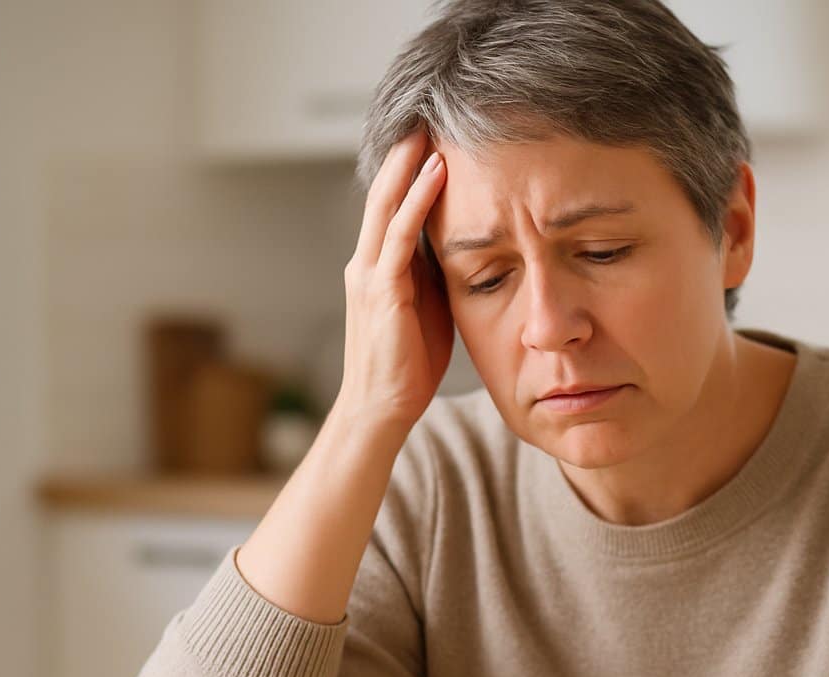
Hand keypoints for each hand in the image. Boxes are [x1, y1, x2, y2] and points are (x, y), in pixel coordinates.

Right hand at [338, 129, 454, 430]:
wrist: (381, 410)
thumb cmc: (408, 367)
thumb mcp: (427, 310)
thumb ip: (435, 277)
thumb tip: (462, 249)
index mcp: (377, 268)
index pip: (391, 207)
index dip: (409, 171)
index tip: (433, 137)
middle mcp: (366, 263)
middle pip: (384, 192)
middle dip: (405, 152)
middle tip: (428, 114)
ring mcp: (370, 274)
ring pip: (387, 203)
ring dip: (411, 162)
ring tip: (432, 127)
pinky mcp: (382, 290)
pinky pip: (400, 233)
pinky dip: (418, 199)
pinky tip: (438, 172)